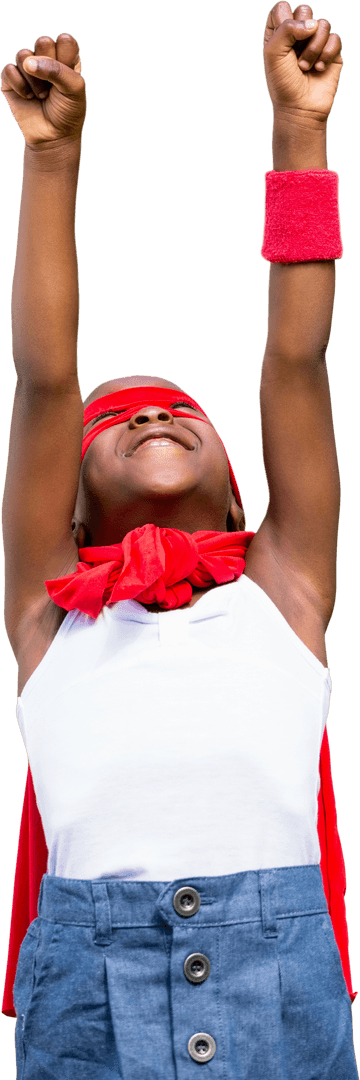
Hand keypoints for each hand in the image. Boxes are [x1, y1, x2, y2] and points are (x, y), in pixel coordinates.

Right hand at [0, 33, 85, 146]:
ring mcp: (27, 67)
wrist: (53, 138)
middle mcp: (46, 58)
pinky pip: (9, 70)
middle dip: (49, 66)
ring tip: (42, 95)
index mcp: (65, 57)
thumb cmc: (67, 112)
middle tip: (53, 86)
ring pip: (23, 55)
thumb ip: (58, 69)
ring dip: (34, 80)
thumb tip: (28, 63)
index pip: (65, 40)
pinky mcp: (11, 79)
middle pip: (43, 41)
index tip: (68, 78)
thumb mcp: (74, 90)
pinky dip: (20, 85)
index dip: (65, 59)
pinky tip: (28, 97)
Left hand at [263, 2, 342, 122]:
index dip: (284, 19)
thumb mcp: (273, 53)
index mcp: (279, 33)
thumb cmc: (283, 84)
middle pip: (305, 10)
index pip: (282, 8)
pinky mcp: (332, 52)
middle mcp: (297, 34)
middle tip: (296, 57)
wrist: (300, 109)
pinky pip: (336, 38)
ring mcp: (316, 42)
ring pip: (323, 24)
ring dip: (314, 48)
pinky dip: (327, 54)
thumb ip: (286, 28)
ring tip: (306, 67)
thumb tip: (313, 24)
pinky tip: (319, 68)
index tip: (282, 41)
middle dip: (301, 34)